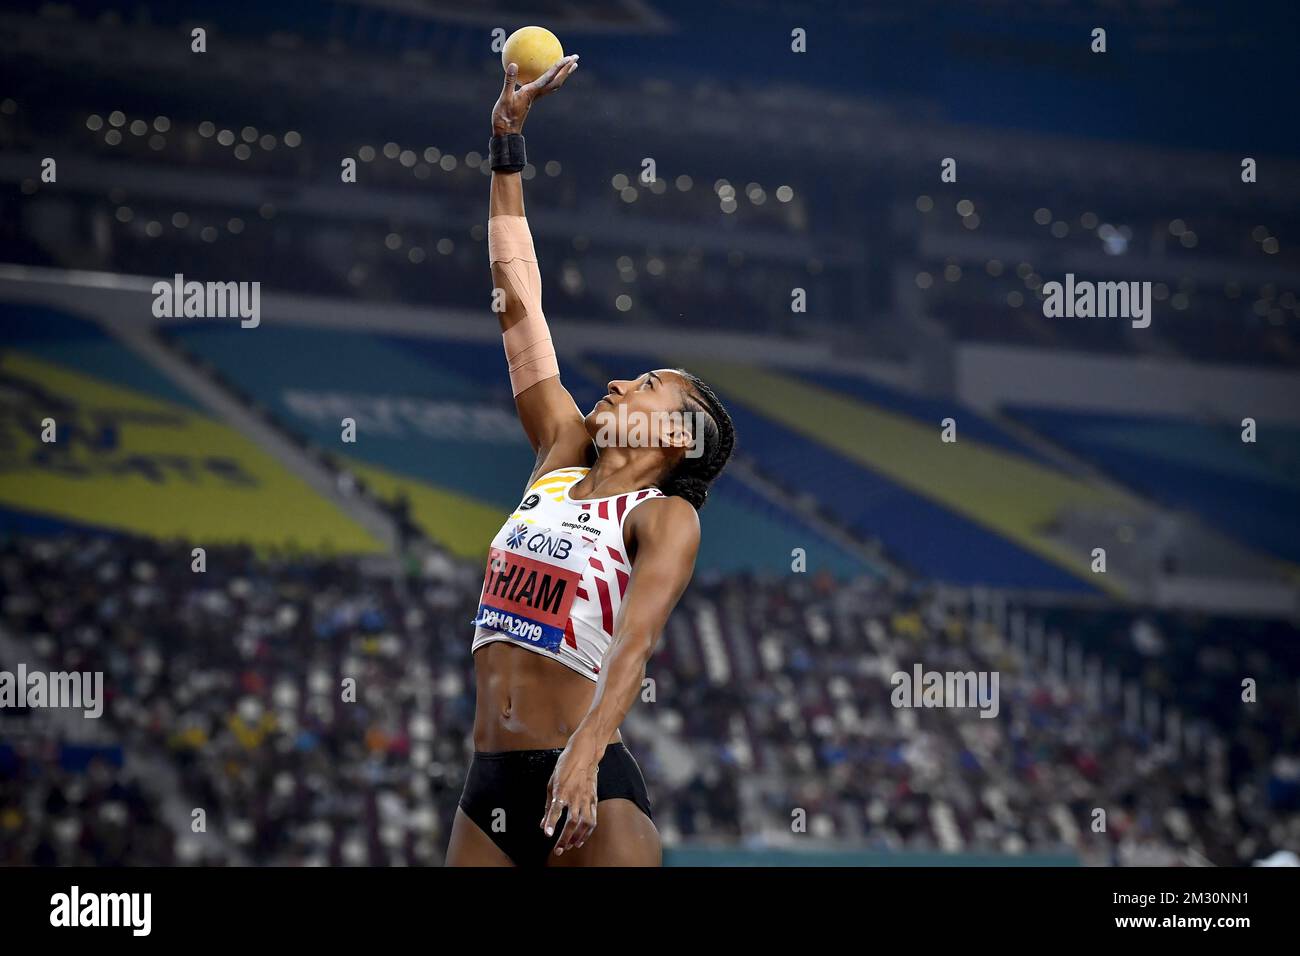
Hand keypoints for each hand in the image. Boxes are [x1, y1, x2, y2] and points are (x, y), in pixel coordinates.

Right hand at [492, 53, 578, 135]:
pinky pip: (544, 85)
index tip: (568, 58)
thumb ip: (509, 80)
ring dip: (563, 74)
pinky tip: (546, 72)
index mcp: (532, 92)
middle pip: (557, 81)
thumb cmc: (504, 116)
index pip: (549, 77)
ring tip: (569, 65)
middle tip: (576, 57)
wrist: (507, 131)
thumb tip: (513, 64)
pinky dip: (549, 77)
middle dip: (567, 69)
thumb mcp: (505, 97)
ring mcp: (535, 97)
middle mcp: (537, 94)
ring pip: (553, 84)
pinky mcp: (531, 98)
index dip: (559, 67)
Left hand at [540, 730, 601, 854]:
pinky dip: (587, 831)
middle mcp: (575, 796)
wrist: (584, 754)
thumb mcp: (551, 783)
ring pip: (584, 823)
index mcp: (562, 790)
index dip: (551, 823)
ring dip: (577, 837)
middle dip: (565, 838)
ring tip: (571, 846)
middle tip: (558, 850)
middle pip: (571, 822)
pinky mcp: (594, 799)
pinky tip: (581, 838)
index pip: (556, 810)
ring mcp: (586, 798)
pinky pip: (592, 819)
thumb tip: (543, 824)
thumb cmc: (565, 767)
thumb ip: (548, 806)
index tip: (548, 835)